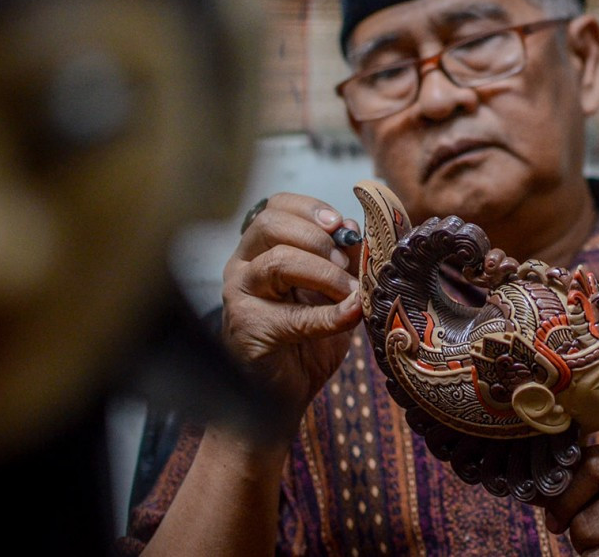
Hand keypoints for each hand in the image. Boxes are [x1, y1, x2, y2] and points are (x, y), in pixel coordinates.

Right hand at [221, 192, 363, 428]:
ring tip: (349, 292)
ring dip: (324, 274)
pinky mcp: (247, 328)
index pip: (276, 206)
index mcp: (260, 249)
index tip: (340, 225)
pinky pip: (292, 315)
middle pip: (270, 224)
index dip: (311, 208)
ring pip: (277, 261)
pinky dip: (329, 316)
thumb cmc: (305, 339)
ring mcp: (239, 295)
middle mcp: (243, 265)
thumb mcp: (332, 291)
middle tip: (345, 263)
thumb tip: (359, 233)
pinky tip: (350, 316)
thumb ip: (344, 262)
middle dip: (317, 238)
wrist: (282, 393)